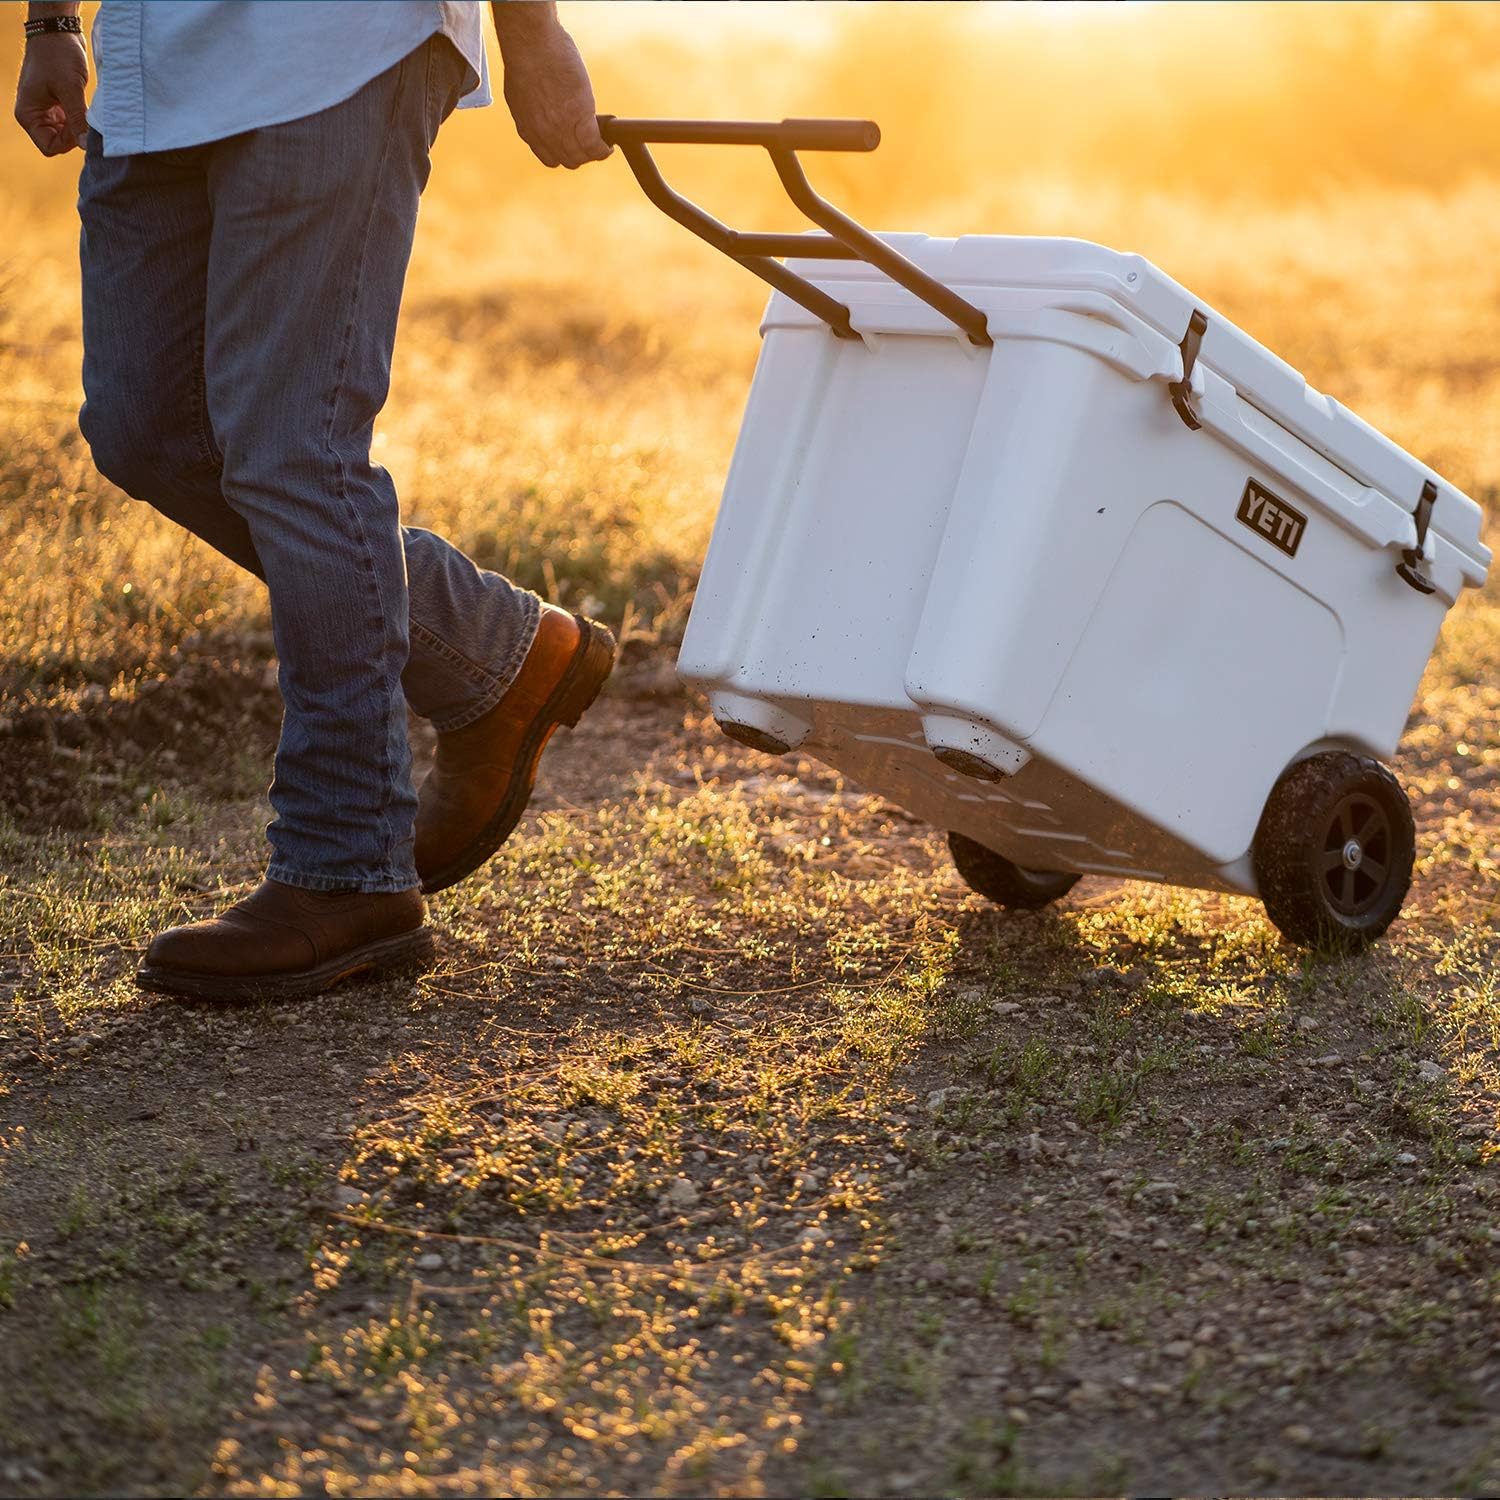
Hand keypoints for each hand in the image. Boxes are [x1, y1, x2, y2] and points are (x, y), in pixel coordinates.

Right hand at [13, 31, 88, 156]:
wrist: (58, 31)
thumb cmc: (57, 55)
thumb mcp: (70, 88)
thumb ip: (77, 119)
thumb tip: (87, 146)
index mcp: (28, 114)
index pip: (49, 147)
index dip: (68, 142)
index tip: (81, 127)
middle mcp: (34, 115)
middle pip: (59, 143)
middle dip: (74, 136)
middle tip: (85, 117)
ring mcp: (46, 111)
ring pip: (67, 135)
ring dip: (79, 127)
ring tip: (85, 108)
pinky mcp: (58, 105)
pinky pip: (71, 123)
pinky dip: (80, 120)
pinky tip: (86, 107)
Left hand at [497, 11, 609, 169]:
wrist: (531, 42)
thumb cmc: (525, 56)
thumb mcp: (521, 92)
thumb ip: (532, 110)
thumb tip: (545, 113)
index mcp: (528, 129)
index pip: (550, 158)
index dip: (565, 155)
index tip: (574, 147)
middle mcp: (544, 134)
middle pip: (569, 160)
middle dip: (582, 155)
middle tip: (593, 144)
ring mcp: (562, 127)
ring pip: (583, 156)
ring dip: (595, 153)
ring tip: (603, 144)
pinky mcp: (580, 116)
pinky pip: (595, 145)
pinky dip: (604, 148)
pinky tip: (610, 144)